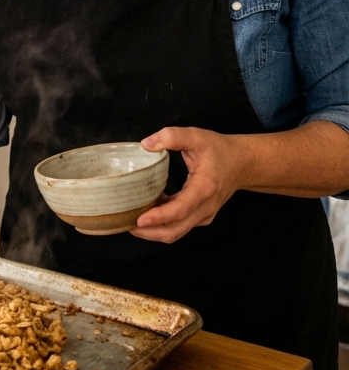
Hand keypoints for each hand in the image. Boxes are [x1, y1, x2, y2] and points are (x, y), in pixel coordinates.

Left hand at [130, 126, 246, 243]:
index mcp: (204, 189)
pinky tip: (148, 210)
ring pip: (177, 231)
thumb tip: (146, 144)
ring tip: (132, 220)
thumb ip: (172, 136)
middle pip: (176, 230)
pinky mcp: (201, 216)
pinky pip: (181, 225)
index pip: (180, 209)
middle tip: (127, 224)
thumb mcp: (196, 136)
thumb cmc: (219, 150)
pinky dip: (163, 223)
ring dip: (155, 230)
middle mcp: (205, 207)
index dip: (159, 216)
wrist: (242, 163)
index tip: (139, 220)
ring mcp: (204, 215)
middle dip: (150, 232)